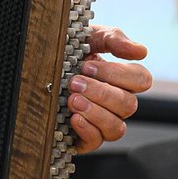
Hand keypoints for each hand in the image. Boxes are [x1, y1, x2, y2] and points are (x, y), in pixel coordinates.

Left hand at [67, 26, 150, 152]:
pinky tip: (73, 118)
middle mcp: (116, 102)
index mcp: (122, 78)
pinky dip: (87, 130)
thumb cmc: (68, 49)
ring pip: (116, 128)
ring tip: (72, 100)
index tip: (88, 66)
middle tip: (74, 82)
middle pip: (128, 105)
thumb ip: (113, 39)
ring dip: (95, 112)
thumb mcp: (88, 36)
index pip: (141, 80)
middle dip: (100, 92)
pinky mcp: (85, 137)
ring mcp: (102, 121)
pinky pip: (96, 141)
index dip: (118, 74)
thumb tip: (141, 51)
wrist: (35, 64)